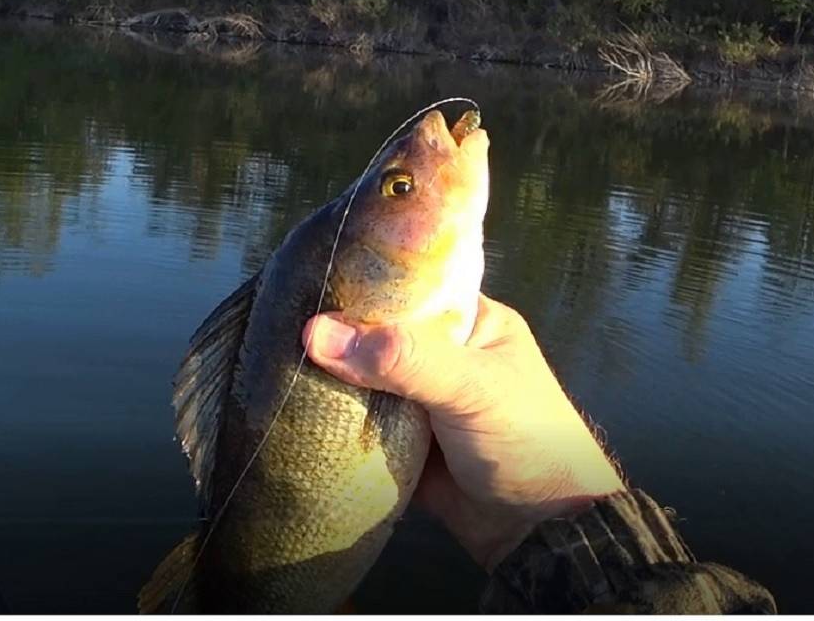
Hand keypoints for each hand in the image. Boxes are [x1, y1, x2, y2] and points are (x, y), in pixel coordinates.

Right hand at [302, 294, 625, 568]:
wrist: (538, 530)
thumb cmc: (526, 440)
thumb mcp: (470, 388)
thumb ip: (402, 359)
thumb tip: (317, 333)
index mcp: (470, 323)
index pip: (408, 289)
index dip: (361, 287)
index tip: (306, 282)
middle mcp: (442, 356)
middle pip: (376, 336)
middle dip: (336, 338)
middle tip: (279, 327)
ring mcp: (419, 401)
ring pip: (362, 382)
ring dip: (329, 382)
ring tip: (276, 365)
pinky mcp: (400, 443)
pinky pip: (357, 425)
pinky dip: (333, 422)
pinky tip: (291, 406)